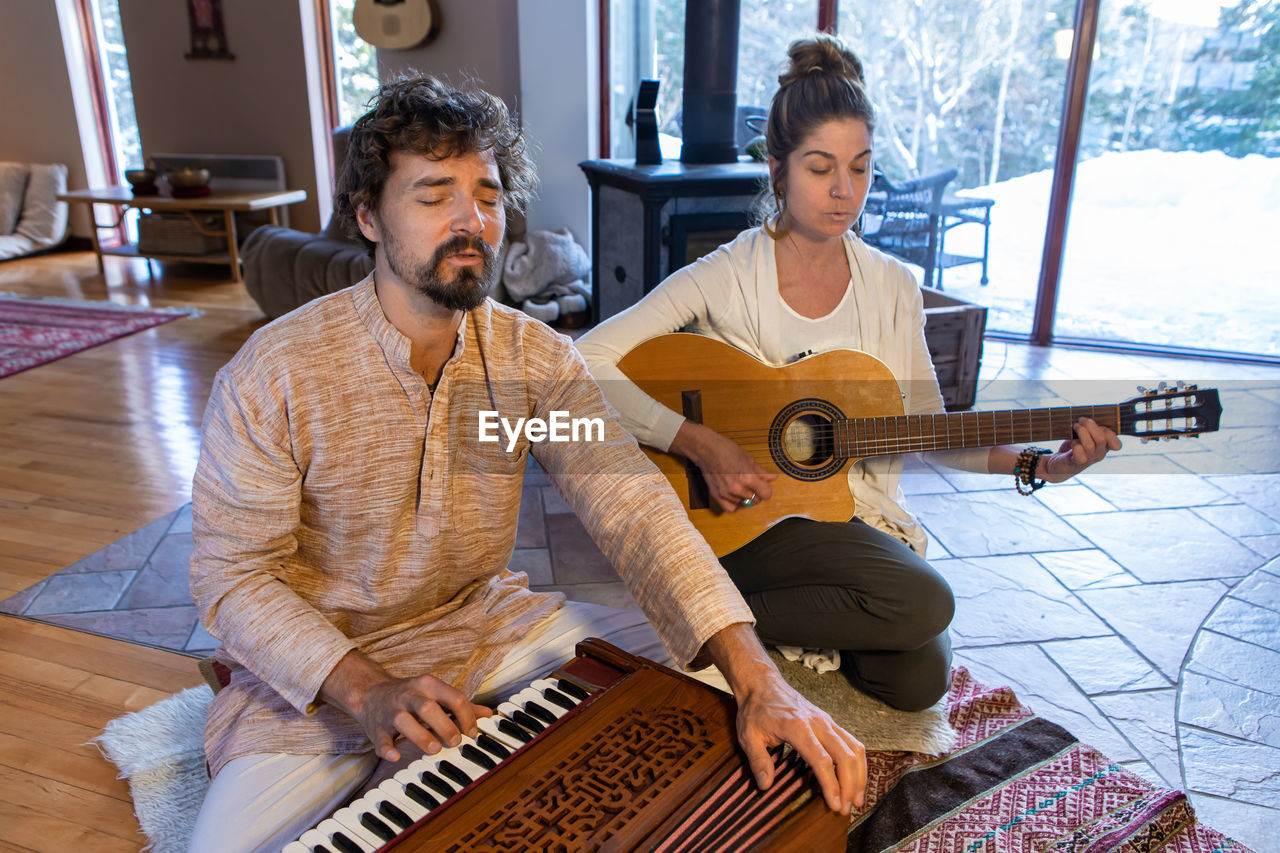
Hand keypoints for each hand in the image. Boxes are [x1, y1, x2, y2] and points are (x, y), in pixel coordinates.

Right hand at [320, 650, 492, 761]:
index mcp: (428, 685)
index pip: (454, 697)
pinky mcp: (377, 727)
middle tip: (456, 742)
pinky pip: (381, 739)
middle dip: (445, 726)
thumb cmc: (411, 696)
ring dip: (421, 736)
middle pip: (428, 707)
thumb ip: (461, 704)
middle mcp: (410, 695)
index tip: (473, 734)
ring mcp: (392, 711)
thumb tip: (488, 713)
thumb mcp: (436, 694)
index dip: (467, 717)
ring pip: (404, 721)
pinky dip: (387, 748)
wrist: (371, 693)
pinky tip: (396, 756)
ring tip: (434, 749)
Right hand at [671, 421, 777, 513]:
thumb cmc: (727, 450)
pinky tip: (736, 497)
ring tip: (742, 487)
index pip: (766, 493)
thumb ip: (761, 472)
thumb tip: (773, 478)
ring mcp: (726, 493)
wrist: (707, 450)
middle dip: (757, 493)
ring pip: (744, 504)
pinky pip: (730, 508)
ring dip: (746, 498)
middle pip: (756, 500)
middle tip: (753, 484)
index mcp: (747, 477)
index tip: (765, 486)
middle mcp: (737, 488)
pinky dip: (735, 505)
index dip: (767, 490)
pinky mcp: (717, 496)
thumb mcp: (748, 459)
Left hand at [704, 624, 865, 813]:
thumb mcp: (748, 736)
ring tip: (857, 799)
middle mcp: (818, 723)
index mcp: (797, 727)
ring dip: (859, 775)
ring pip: (854, 748)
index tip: (834, 804)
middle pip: (845, 756)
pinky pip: (852, 742)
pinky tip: (855, 779)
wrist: (763, 684)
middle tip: (846, 809)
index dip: (831, 784)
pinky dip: (858, 762)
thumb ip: (758, 761)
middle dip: (850, 785)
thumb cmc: (756, 710)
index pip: (821, 760)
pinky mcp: (830, 722)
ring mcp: (827, 721)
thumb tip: (765, 785)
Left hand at [1041, 416, 1120, 482]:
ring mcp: (1088, 460)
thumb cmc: (1074, 445)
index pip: (1117, 445)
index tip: (1097, 424)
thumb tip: (1089, 418)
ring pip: (1089, 445)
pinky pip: (1079, 455)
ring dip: (1080, 431)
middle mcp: (1099, 454)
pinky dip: (1074, 445)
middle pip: (1101, 439)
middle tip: (1080, 420)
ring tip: (1074, 426)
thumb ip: (1092, 428)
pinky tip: (1071, 442)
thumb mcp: (1086, 434)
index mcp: (1104, 447)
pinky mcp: (1076, 463)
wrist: (1058, 463)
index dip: (1110, 433)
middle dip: (1090, 425)